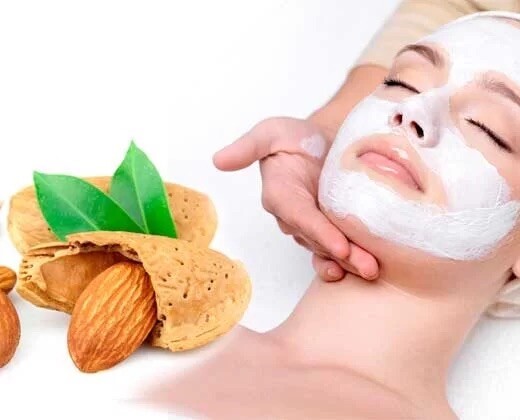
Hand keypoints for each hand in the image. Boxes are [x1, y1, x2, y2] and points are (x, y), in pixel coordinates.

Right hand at [213, 117, 378, 280]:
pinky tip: (363, 270)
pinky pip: (334, 250)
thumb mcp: (271, 132)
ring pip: (328, 249)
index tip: (339, 245)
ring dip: (350, 262)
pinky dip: (348, 261)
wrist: (322, 142)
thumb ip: (248, 146)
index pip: (298, 216)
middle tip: (367, 266)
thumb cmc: (295, 137)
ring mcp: (312, 225)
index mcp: (279, 194)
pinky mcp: (329, 229)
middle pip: (317, 238)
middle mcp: (293, 216)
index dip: (318, 231)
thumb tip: (219, 160)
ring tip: (370, 270)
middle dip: (341, 254)